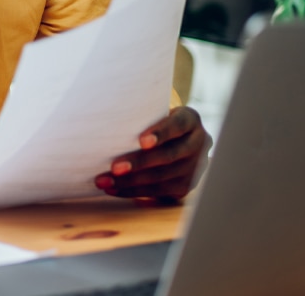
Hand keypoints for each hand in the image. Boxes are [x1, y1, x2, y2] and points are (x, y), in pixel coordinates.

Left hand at [95, 107, 210, 200]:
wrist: (176, 139)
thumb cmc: (155, 122)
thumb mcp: (155, 113)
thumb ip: (141, 117)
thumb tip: (106, 124)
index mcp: (190, 120)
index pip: (177, 125)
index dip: (160, 133)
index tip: (142, 141)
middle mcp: (199, 143)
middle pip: (168, 155)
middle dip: (139, 164)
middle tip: (114, 168)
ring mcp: (195, 167)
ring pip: (162, 177)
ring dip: (130, 182)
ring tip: (105, 182)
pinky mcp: (186, 186)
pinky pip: (158, 191)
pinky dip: (134, 191)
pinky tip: (115, 189)